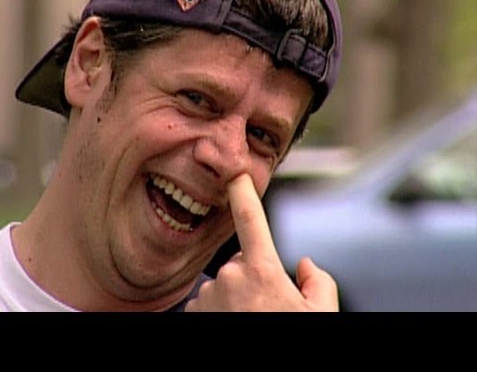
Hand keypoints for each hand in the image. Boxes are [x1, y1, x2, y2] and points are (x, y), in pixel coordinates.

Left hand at [185, 173, 338, 311]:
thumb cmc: (295, 339)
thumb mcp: (320, 316)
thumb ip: (319, 284)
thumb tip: (307, 265)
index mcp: (262, 271)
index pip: (251, 219)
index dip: (243, 191)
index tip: (235, 173)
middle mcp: (230, 277)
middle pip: (243, 263)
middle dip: (254, 278)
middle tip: (268, 308)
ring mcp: (207, 296)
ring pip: (224, 285)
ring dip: (234, 298)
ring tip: (250, 320)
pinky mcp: (192, 313)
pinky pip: (207, 302)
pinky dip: (217, 311)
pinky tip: (233, 324)